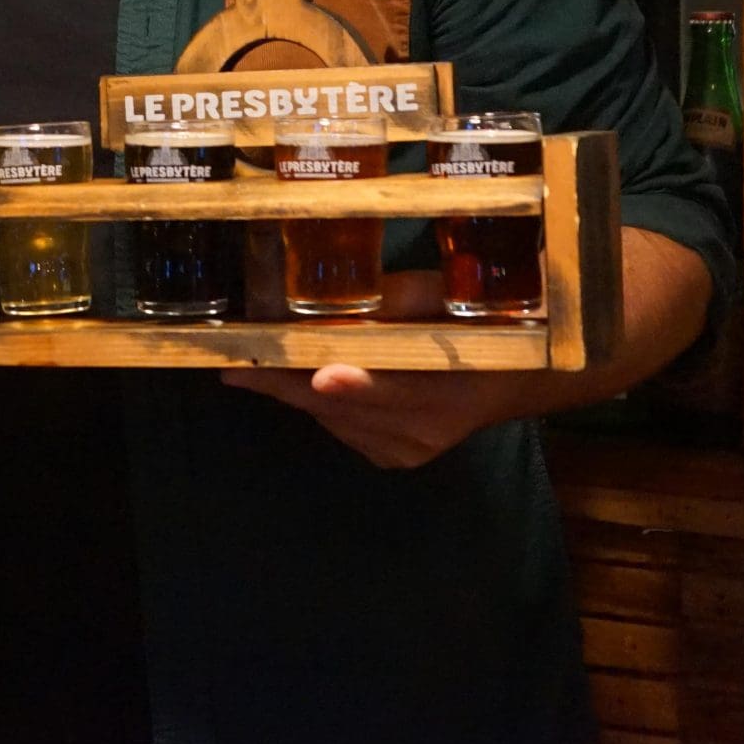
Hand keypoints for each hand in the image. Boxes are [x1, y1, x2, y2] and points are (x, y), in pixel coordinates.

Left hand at [218, 271, 546, 468]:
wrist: (509, 381)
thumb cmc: (476, 324)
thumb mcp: (444, 297)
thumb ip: (399, 298)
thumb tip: (342, 285)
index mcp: (451, 390)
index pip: (398, 390)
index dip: (357, 385)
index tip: (319, 374)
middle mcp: (424, 431)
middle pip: (346, 409)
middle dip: (286, 385)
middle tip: (234, 367)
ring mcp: (406, 450)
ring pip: (332, 419)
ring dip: (295, 391)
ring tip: (254, 364)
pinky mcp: (390, 458)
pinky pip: (338, 428)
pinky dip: (318, 402)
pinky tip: (307, 377)